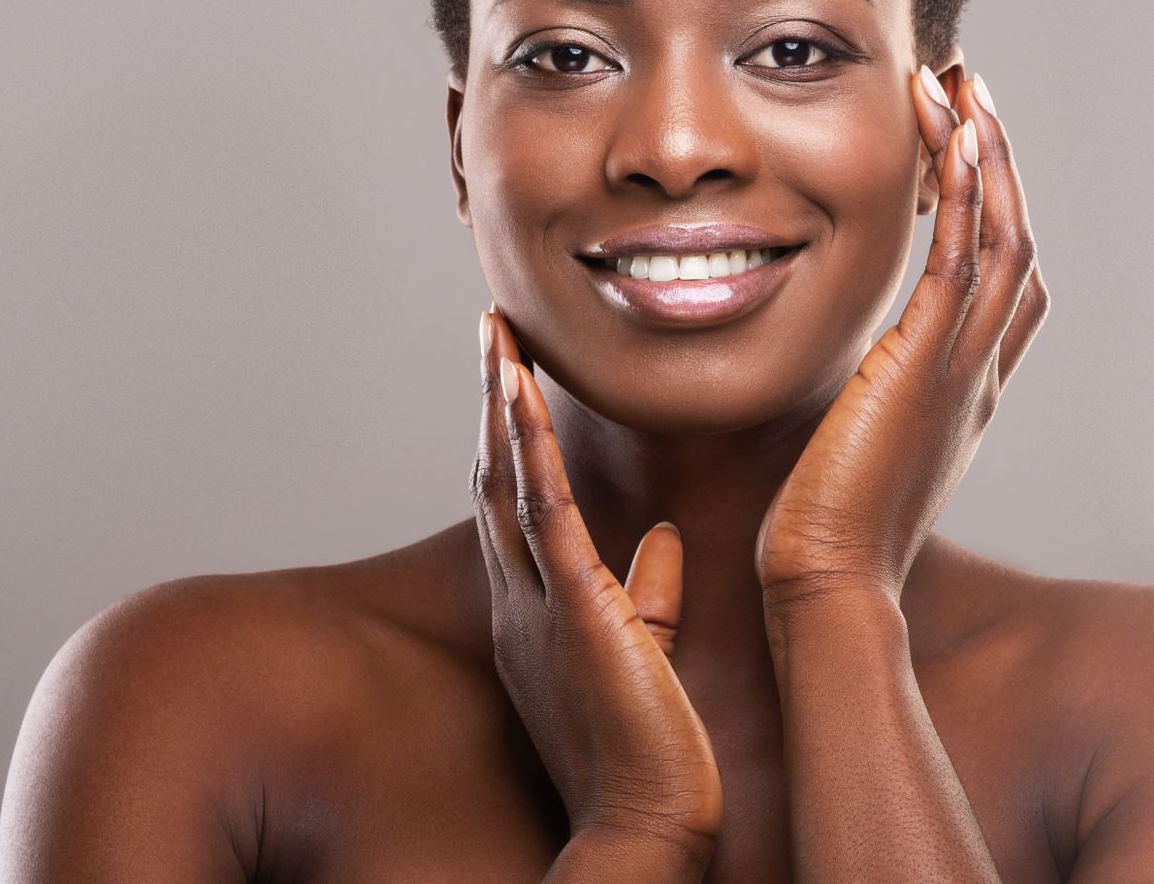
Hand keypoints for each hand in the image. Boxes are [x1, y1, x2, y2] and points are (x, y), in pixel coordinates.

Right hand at [472, 308, 723, 866]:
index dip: (511, 434)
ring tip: (499, 332)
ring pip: (509, 481)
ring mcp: (539, 603)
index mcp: (537, 613)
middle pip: (496, 477)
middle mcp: (521, 601)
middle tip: (493, 326)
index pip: (516, 503)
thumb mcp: (642, 657)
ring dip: (501, 402)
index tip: (513, 372)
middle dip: (491, 399)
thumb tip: (661, 539)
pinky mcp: (574, 608)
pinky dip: (529, 446)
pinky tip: (521, 392)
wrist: (646, 826)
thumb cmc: (645, 756)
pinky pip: (542, 511)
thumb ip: (648, 597)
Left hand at [755, 65, 1049, 601]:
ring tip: (960, 82)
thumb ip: (857, 402)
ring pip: (1003, 236)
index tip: (962, 142)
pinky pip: (962, 261)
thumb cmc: (820, 535)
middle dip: (997, 159)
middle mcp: (979, 374)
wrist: (827, 589)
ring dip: (986, 154)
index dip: (995, 206)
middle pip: (1016, 241)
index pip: (1002, 282)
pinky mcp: (926, 367)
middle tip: (969, 86)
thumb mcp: (850, 449)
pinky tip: (955, 135)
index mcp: (963, 393)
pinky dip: (968, 194)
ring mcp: (962, 370)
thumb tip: (831, 378)